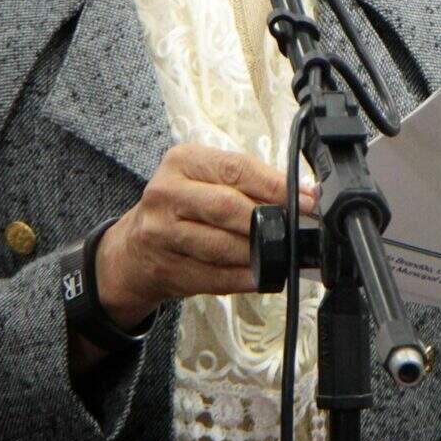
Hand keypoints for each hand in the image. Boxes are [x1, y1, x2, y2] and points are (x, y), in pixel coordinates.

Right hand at [95, 142, 315, 328]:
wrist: (133, 249)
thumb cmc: (182, 207)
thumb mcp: (205, 180)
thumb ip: (247, 183)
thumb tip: (301, 195)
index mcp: (183, 161)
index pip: (237, 169)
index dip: (276, 187)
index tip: (307, 200)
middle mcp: (166, 193)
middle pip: (227, 208)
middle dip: (268, 222)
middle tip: (296, 231)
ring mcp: (160, 233)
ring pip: (221, 246)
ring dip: (257, 253)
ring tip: (280, 254)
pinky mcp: (165, 268)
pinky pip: (214, 276)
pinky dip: (243, 278)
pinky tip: (262, 276)